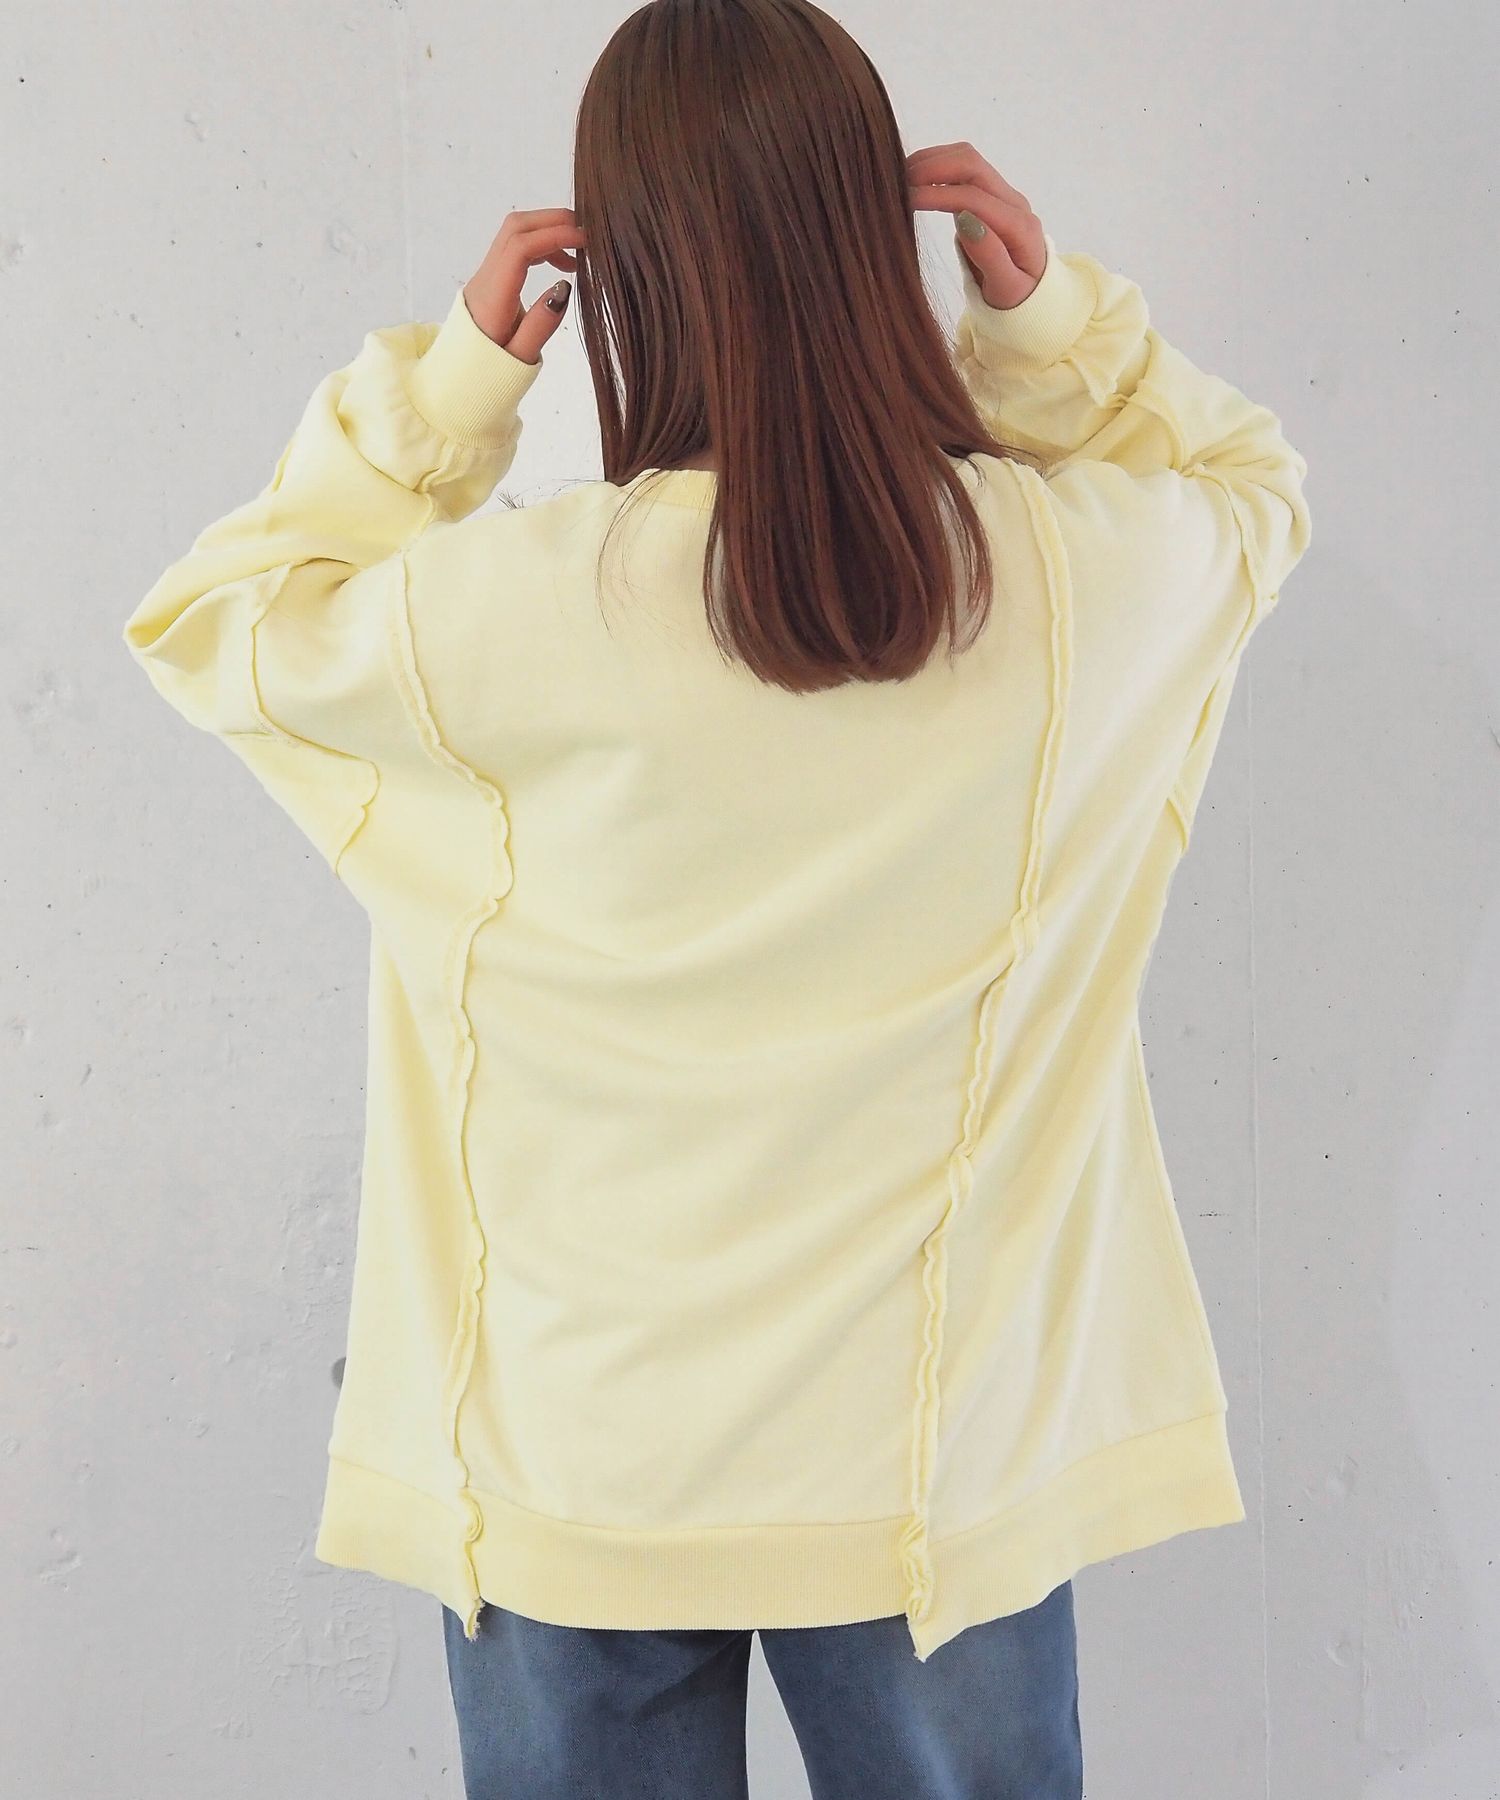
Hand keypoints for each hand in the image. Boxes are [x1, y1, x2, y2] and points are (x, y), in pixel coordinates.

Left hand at [462, 208, 588, 365]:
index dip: (554, 236)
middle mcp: (486, 277)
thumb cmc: (491, 372)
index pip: (520, 248)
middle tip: (587, 234)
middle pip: (516, 227)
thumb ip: (542, 324)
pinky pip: (515, 246)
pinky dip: (541, 244)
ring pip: (515, 231)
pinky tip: (561, 263)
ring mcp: (486, 274)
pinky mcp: (492, 277)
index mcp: (493, 297)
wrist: (460, 376)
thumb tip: (563, 287)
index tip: (584, 241)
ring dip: (548, 231)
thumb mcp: (521, 357)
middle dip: (553, 220)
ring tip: (578, 253)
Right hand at [906, 143, 1046, 310]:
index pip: (973, 196)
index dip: (936, 193)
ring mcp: (1002, 195)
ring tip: (899, 178)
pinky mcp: (989, 195)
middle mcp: (1013, 202)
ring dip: (932, 162)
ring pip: (966, 160)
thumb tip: (967, 221)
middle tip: (896, 182)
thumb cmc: (1018, 299)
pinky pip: (963, 171)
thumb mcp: (1007, 290)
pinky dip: (937, 168)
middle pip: (971, 164)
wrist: (1033, 296)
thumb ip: (990, 256)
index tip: (903, 200)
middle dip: (932, 166)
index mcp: (1019, 226)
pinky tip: (914, 180)